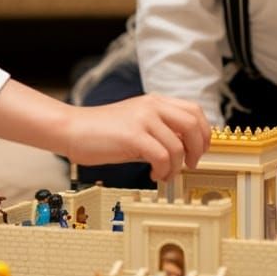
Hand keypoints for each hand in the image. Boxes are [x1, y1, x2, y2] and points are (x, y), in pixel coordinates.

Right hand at [62, 94, 211, 181]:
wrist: (72, 129)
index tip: (200, 149)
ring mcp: (142, 119)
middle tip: (190, 164)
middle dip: (198, 149)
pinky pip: (162, 157)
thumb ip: (159, 131)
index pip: (194, 110)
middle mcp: (151, 106)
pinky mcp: (132, 135)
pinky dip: (163, 171)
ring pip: (178, 145)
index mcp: (154, 101)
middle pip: (194, 124)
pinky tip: (153, 174)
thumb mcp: (136, 124)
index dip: (204, 132)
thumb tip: (184, 149)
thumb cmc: (101, 131)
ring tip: (164, 173)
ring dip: (176, 166)